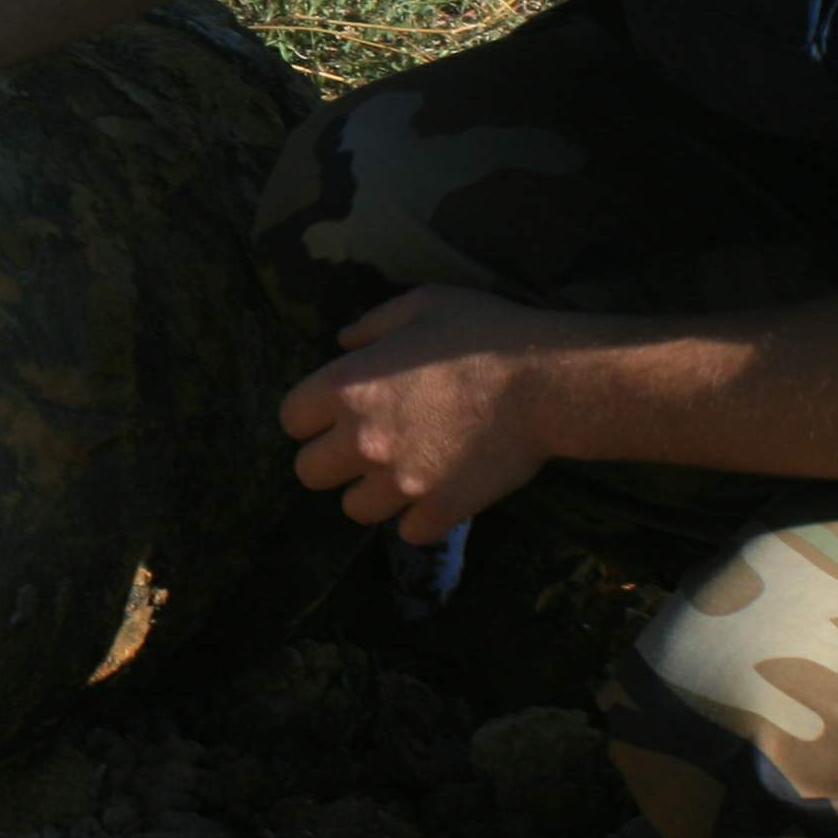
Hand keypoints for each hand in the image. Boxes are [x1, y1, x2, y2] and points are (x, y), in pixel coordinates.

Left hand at [277, 285, 565, 544]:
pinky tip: (437, 492)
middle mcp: (360, 440)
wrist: (547, 383)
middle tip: (361, 448)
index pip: (291, 420)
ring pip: (353, 509)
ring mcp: (399, 482)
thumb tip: (341, 340)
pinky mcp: (438, 511)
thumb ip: (373, 324)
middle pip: (308, 473)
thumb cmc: (484, 333)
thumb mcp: (422, 305)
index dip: (310, 417)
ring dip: (371, 493)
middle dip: (330, 461)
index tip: (333, 414)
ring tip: (401, 473)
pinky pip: (406, 532)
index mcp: (346, 387)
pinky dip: (419, 518)